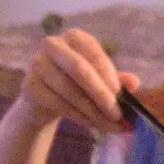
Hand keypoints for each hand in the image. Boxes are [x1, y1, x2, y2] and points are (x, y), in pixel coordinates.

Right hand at [22, 28, 139, 133]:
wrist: (43, 100)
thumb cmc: (77, 84)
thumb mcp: (99, 80)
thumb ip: (116, 79)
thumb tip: (134, 82)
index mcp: (75, 37)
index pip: (94, 54)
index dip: (109, 76)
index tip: (122, 96)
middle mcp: (52, 44)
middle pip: (79, 70)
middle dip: (101, 95)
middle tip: (118, 115)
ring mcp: (37, 64)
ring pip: (70, 91)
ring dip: (93, 112)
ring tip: (110, 125)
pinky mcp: (29, 86)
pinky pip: (59, 104)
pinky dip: (80, 117)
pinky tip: (93, 125)